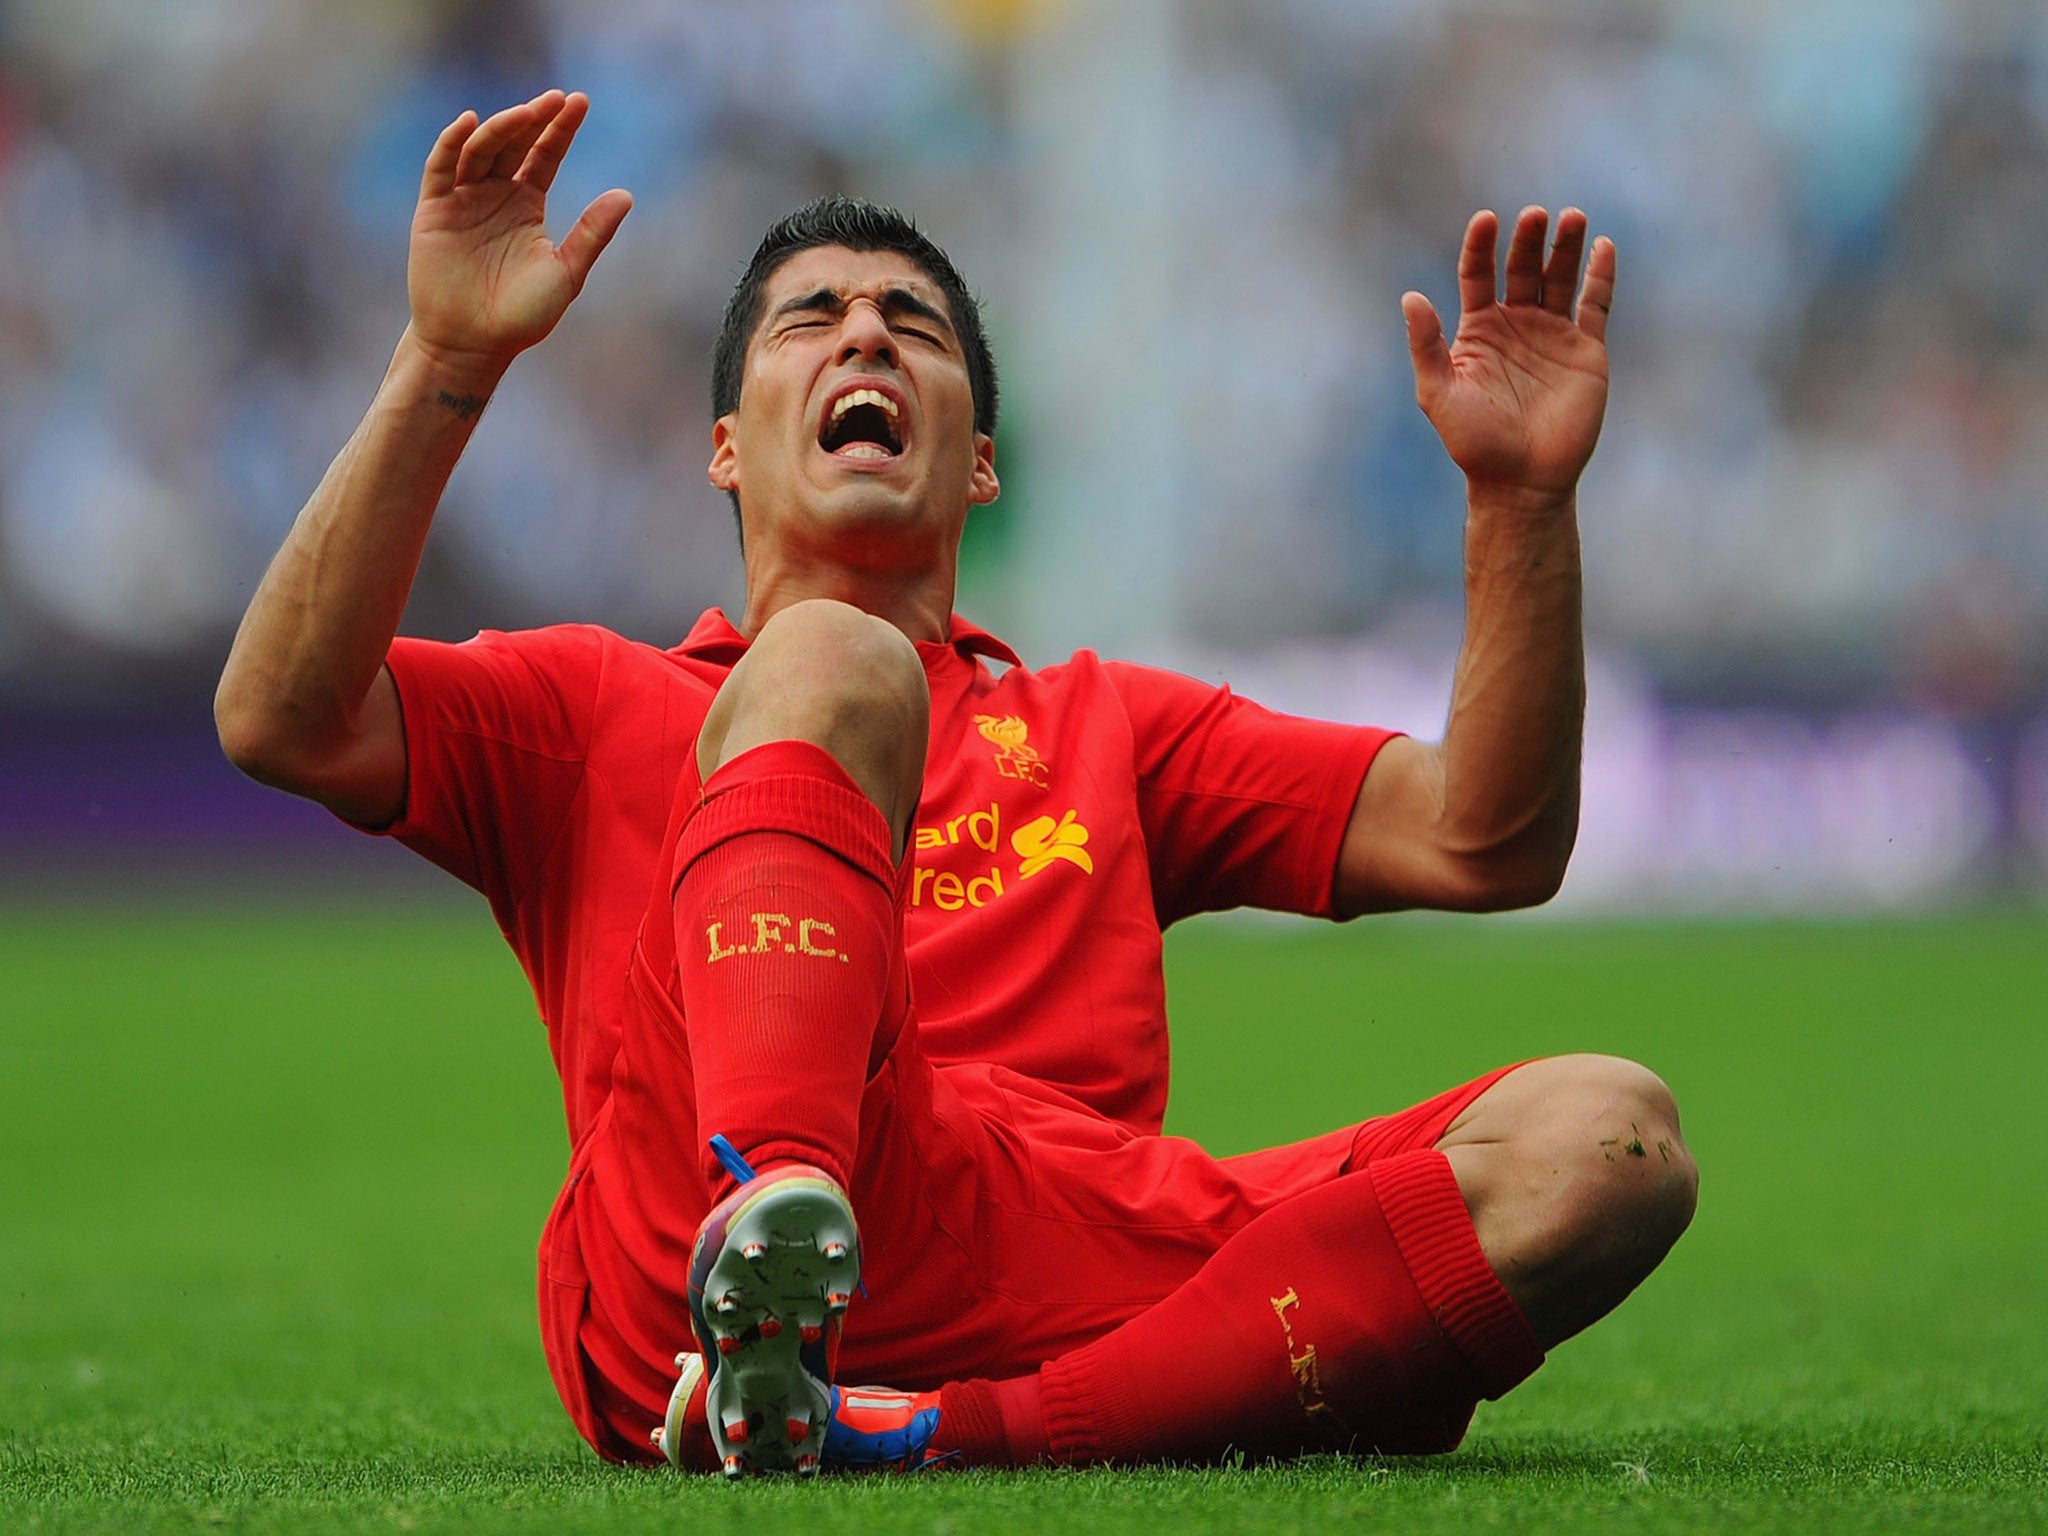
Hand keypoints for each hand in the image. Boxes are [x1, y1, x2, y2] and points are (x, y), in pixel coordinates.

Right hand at [407, 91, 632, 374]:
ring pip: (480, 150)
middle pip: (514, 144)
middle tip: (557, 99)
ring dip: (501, 128)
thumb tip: (626, 195)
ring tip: (526, 113)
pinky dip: (452, 143)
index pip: (545, 155)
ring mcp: (463, 199)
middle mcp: (495, 195)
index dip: (560, 128)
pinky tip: (469, 122)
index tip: (580, 102)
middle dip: (534, 119)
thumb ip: (592, 233)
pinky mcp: (434, 210)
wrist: (474, 344)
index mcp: (527, 205)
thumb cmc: (522, 316)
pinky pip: (440, 168)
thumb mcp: (566, 272)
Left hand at [1402, 207, 1613, 502]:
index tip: (1486, 220)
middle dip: (1528, 240)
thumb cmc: (1474, 442)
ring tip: (1569, 216)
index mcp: (1479, 331)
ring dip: (1565, 246)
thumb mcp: (1438, 394)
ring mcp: (1553, 335)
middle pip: (1522, 269)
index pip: (1478, 275)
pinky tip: (1601, 246)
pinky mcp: (1586, 351)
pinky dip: (1600, 275)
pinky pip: (1596, 305)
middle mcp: (1516, 326)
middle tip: (1536, 214)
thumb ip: (1426, 346)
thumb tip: (1409, 297)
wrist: (1521, 481)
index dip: (1481, 246)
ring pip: (1560, 278)